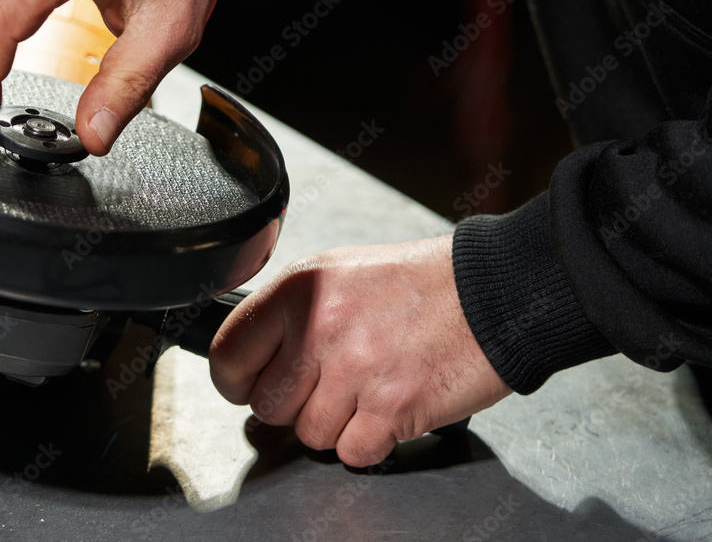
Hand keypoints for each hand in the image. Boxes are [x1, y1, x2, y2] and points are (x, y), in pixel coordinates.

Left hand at [209, 235, 511, 466]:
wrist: (492, 291)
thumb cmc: (421, 282)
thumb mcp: (340, 272)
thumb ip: (293, 312)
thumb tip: (256, 358)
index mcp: (301, 290)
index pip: (230, 354)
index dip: (237, 380)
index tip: (249, 386)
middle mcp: (321, 328)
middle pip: (268, 405)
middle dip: (294, 405)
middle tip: (327, 386)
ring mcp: (356, 370)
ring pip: (309, 434)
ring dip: (336, 424)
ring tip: (366, 391)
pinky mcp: (392, 407)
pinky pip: (352, 452)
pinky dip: (369, 441)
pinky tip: (387, 409)